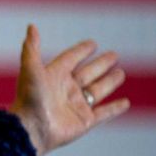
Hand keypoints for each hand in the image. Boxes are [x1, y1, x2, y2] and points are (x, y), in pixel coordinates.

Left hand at [9, 24, 129, 155]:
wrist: (31, 129)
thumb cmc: (29, 98)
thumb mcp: (30, 69)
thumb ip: (31, 48)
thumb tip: (31, 26)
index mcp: (54, 76)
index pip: (71, 59)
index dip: (81, 51)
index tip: (93, 43)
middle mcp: (66, 89)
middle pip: (87, 73)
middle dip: (100, 64)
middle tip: (114, 54)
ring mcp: (76, 105)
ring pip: (97, 90)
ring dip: (109, 82)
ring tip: (121, 72)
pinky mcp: (85, 121)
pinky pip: (104, 113)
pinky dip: (115, 108)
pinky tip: (126, 102)